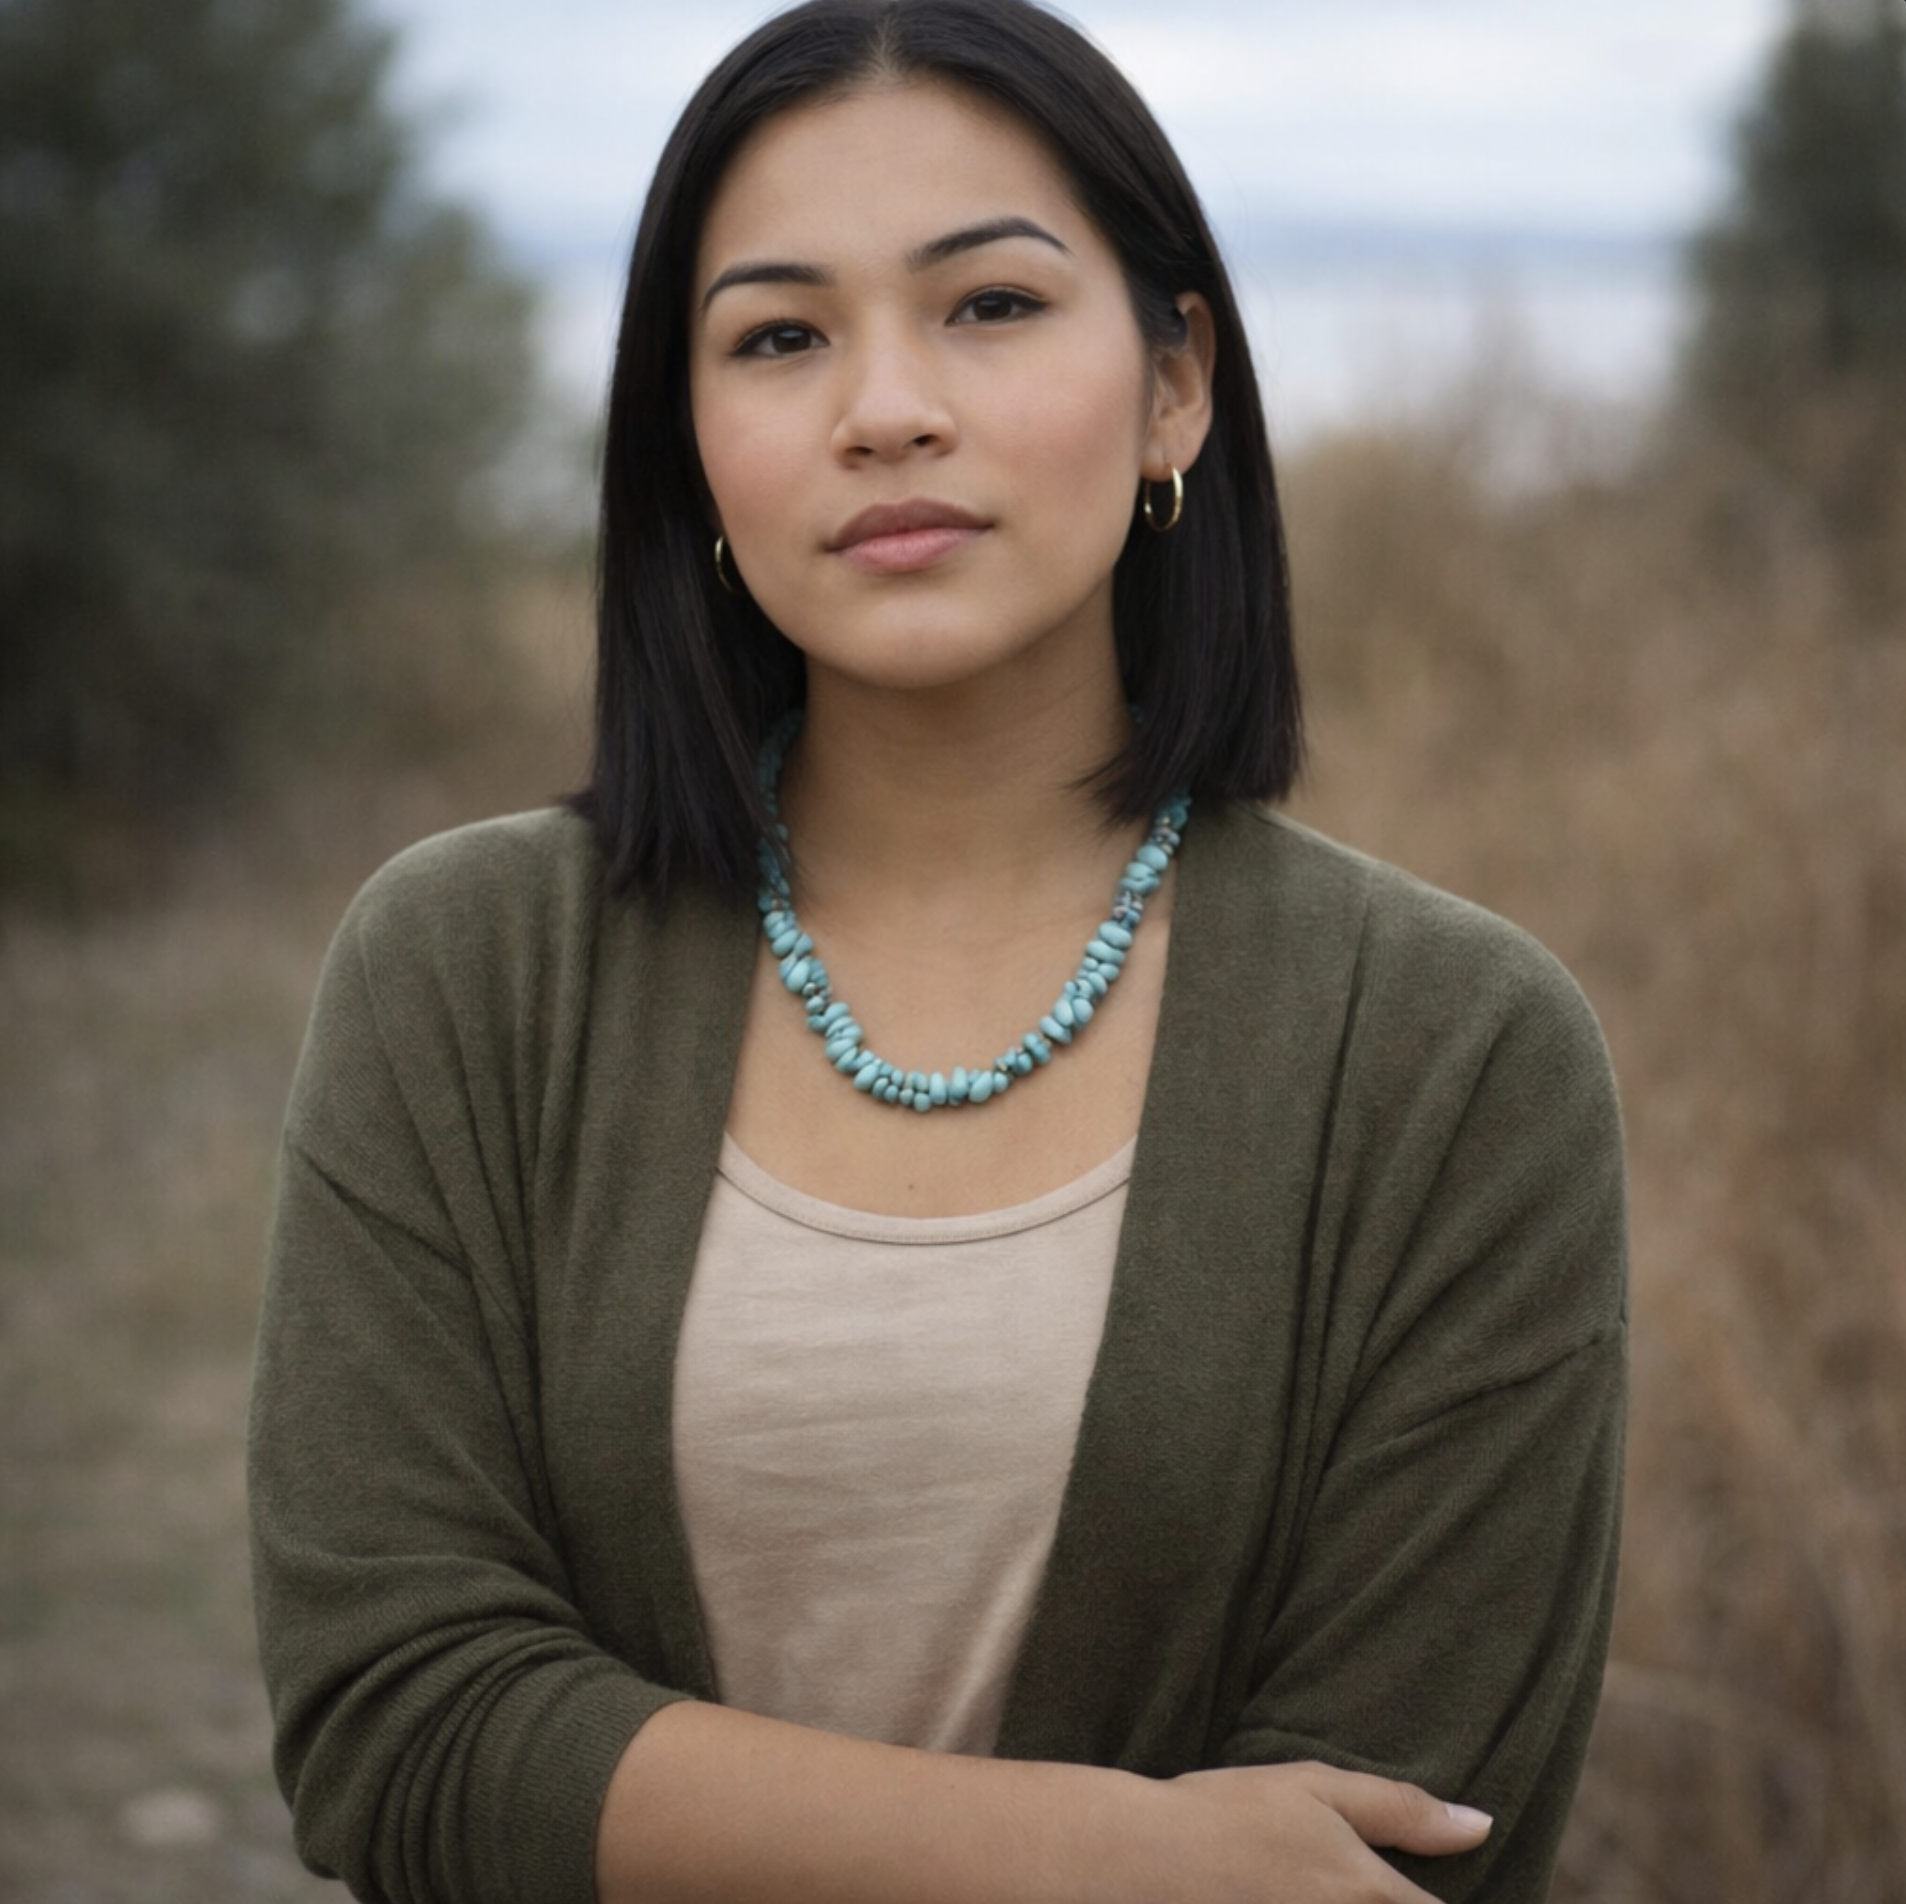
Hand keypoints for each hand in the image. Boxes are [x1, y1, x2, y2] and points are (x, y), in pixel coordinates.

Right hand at [1105, 1759, 1491, 1903]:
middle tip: (1357, 1881)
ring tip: (1324, 1887)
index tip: (1419, 1888)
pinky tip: (1298, 1898)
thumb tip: (1481, 1824)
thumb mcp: (1316, 1789)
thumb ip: (1402, 1810)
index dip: (1444, 1901)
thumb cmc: (1229, 1814)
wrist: (1142, 1861)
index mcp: (1372, 1895)